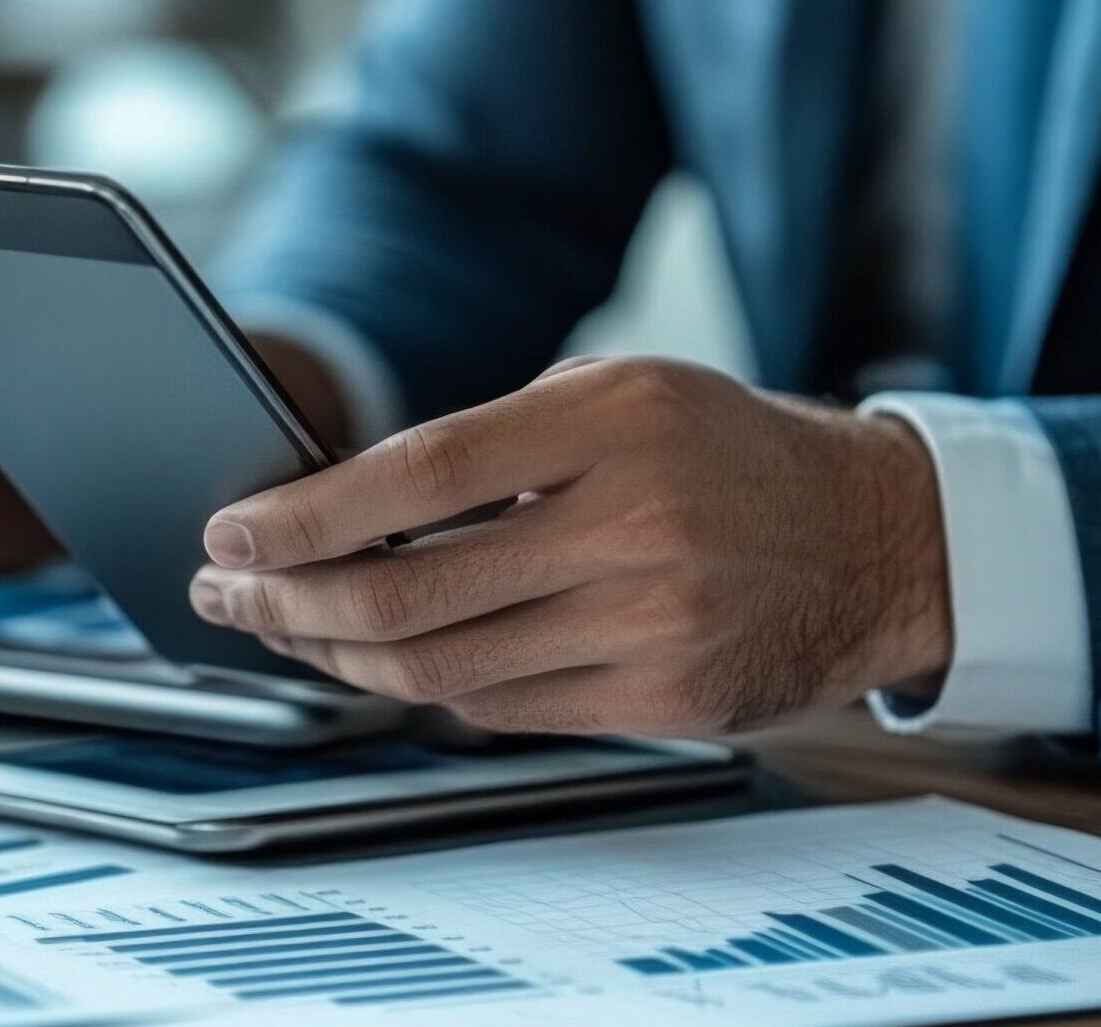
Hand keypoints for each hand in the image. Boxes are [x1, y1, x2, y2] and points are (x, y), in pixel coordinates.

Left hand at [189, 358, 950, 736]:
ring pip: (442, 666)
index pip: (418, 475)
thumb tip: (347, 504)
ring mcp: (652, 624)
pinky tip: (379, 659)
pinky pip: (504, 709)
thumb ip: (496, 442)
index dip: (306, 513)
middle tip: (226, 593)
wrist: (874, 538)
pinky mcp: (667, 701)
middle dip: (288, 600)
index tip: (233, 530)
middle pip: (410, 588)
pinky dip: (425, 685)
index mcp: (610, 420)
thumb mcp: (619, 392)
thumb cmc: (727, 449)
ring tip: (285, 628)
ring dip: (338, 652)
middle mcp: (631, 525)